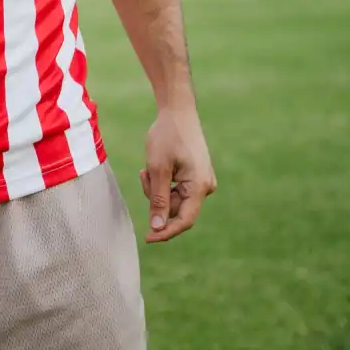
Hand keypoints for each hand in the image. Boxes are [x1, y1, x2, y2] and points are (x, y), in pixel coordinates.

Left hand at [139, 106, 215, 243]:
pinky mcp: (196, 176)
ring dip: (157, 188)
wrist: (178, 111)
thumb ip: (157, 199)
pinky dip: (162, 182)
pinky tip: (156, 166)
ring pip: (174, 199)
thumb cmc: (167, 136)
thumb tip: (157, 227)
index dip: (165, 231)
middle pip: (176, 208)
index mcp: (200, 186)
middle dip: (156, 197)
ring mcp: (202, 181)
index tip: (147, 238)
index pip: (184, 220)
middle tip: (144, 174)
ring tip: (148, 167)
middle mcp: (206, 187)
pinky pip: (176, 189)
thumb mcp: (157, 168)